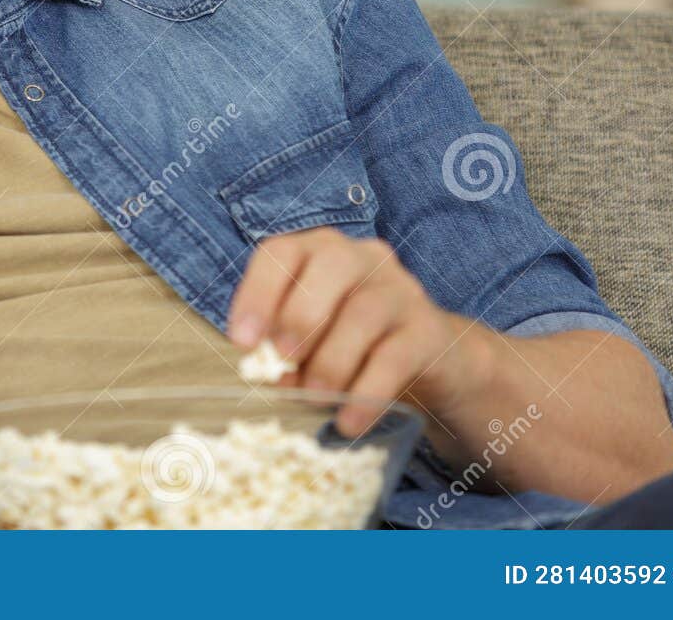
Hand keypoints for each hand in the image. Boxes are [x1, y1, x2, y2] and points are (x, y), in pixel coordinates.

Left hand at [227, 226, 481, 434]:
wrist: (430, 360)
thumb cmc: (351, 343)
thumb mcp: (313, 340)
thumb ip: (287, 347)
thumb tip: (268, 373)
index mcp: (321, 251)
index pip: (283, 252)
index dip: (258, 293)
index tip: (242, 342)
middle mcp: (363, 257)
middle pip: (330, 264)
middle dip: (300, 315)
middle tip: (284, 360)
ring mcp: (401, 290)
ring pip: (363, 313)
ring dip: (331, 362)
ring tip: (314, 399)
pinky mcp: (430, 330)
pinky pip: (395, 358)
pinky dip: (367, 393)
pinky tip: (348, 421)